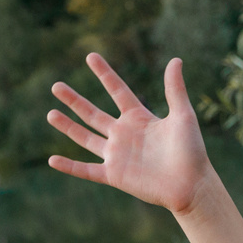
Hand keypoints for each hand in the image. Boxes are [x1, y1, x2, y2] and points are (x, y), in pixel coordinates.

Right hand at [46, 54, 209, 212]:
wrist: (192, 186)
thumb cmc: (192, 152)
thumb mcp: (183, 115)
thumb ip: (175, 89)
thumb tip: (176, 59)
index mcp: (139, 118)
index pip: (117, 91)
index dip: (104, 74)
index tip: (90, 56)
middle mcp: (124, 134)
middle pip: (93, 113)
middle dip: (74, 100)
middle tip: (56, 86)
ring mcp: (118, 155)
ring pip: (85, 138)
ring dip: (68, 126)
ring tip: (50, 114)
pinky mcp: (114, 175)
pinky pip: (87, 170)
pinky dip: (69, 166)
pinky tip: (52, 159)